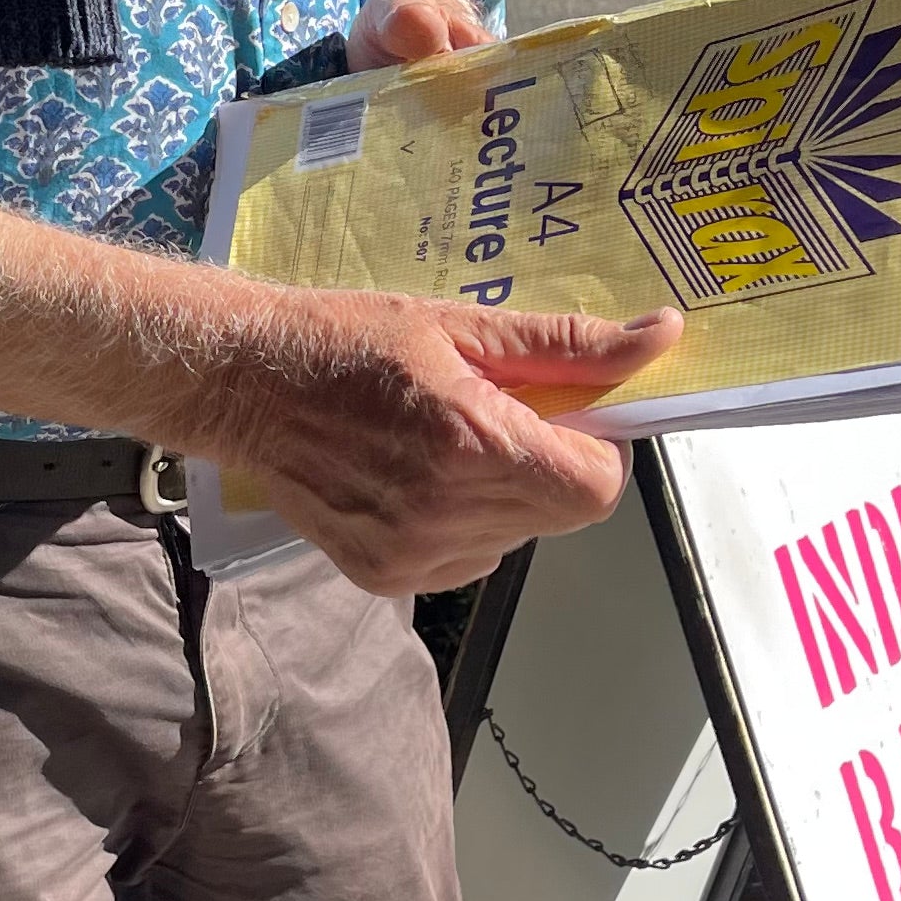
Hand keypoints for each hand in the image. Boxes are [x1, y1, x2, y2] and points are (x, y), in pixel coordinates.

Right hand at [0, 210, 682, 599]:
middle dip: (545, 466)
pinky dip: (460, 523)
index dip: (590, 448)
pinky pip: (468, 558)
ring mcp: (410, 555)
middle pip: (560, 514)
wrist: (239, 385)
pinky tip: (410, 477)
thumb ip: (567, 348)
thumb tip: (661, 338)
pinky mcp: (383, 575)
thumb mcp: (460, 325)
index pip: (597, 487)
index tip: (553, 412)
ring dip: (503, 497)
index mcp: (470, 444)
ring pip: (516, 540)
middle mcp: (444, 514)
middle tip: (489, 414)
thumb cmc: (345, 339)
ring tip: (439, 444)